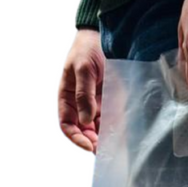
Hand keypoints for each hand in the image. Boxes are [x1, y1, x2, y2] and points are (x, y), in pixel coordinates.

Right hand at [58, 29, 104, 152]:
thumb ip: (84, 95)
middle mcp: (80, 105)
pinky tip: (121, 136)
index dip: (76, 137)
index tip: (88, 145)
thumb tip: (86, 120)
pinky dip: (115, 130)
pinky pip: (111, 121)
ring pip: (98, 130)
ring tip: (113, 147)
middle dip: (92, 142)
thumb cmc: (87, 49)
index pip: (67, 125)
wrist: (105, 36)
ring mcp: (95, 105)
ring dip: (104, 139)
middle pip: (83, 131)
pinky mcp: (110, 103)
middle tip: (104, 150)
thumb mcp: (83, 69)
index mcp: (66, 98)